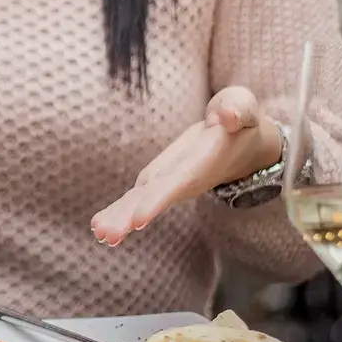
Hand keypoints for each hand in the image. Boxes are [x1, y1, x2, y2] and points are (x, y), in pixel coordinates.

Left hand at [91, 86, 280, 246]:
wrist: (241, 140)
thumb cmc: (238, 117)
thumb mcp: (241, 106)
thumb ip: (236, 109)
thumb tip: (226, 116)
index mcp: (204, 160)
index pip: (179, 182)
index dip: (159, 199)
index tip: (139, 219)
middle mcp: (186, 177)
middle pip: (155, 198)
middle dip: (131, 216)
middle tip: (107, 235)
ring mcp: (172, 182)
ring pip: (143, 201)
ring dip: (121, 219)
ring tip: (100, 235)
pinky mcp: (162, 180)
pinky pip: (139, 198)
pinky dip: (121, 212)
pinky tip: (100, 228)